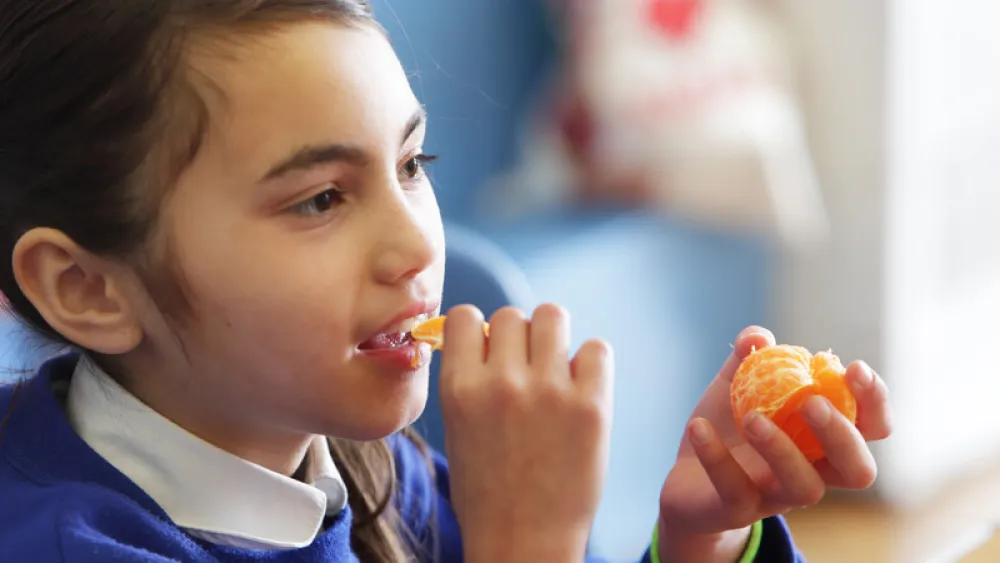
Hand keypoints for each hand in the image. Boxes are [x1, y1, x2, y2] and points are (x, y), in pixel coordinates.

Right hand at [438, 304, 613, 562]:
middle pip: (511, 314)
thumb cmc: (487, 493)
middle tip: (526, 369)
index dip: (479, 330)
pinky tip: (582, 390)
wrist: (524, 543)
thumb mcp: (458, 430)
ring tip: (555, 372)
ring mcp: (549, 392)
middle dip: (519, 336)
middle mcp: (502, 382)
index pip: (465, 315)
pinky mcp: (591, 406)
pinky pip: (597, 349)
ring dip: (553, 338)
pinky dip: (591, 363)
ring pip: (552, 316)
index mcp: (460, 389)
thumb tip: (484, 334)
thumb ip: (468, 380)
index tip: (489, 349)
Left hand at [657, 326, 892, 561]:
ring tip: (752, 417)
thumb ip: (749, 357)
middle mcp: (812, 472)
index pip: (872, 427)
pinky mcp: (738, 511)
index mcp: (823, 438)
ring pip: (804, 488)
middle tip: (811, 402)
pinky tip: (698, 427)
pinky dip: (716, 456)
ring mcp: (777, 496)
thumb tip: (759, 336)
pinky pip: (735, 491)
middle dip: (842, 434)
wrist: (686, 479)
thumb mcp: (736, 385)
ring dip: (782, 449)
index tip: (854, 367)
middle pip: (858, 469)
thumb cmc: (728, 427)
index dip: (874, 401)